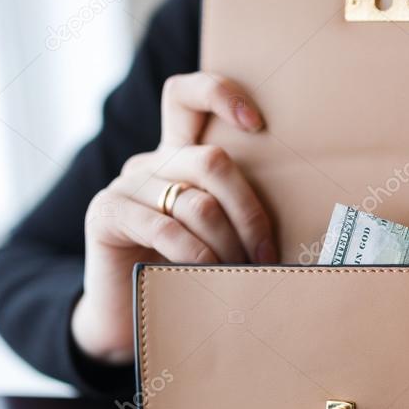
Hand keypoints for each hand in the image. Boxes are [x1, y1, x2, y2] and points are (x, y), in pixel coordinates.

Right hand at [72, 72, 275, 363]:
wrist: (126, 315)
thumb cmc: (184, 273)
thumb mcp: (216, 234)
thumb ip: (236, 212)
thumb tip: (302, 212)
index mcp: (179, 155)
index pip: (187, 96)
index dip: (220, 93)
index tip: (257, 124)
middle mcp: (152, 162)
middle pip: (212, 160)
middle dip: (249, 212)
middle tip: (266, 254)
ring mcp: (126, 184)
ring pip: (197, 202)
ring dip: (229, 244)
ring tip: (243, 275)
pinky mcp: (106, 213)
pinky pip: (165, 229)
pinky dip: (196, 255)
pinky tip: (208, 274)